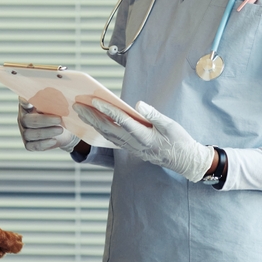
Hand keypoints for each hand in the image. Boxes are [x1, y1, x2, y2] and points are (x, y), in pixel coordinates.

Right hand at [18, 100, 79, 151]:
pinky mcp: (29, 145)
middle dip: (44, 120)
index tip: (29, 102)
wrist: (63, 132)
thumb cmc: (57, 115)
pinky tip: (54, 140)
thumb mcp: (55, 107)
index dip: (24, 103)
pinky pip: (34, 145)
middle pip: (28, 120)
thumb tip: (53, 97)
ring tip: (60, 130)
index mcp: (27, 107)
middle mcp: (23, 120)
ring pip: (31, 134)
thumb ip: (51, 102)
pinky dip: (44, 143)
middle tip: (59, 119)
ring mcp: (24, 133)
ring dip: (47, 132)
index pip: (23, 103)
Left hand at [74, 98, 211, 181]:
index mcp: (144, 136)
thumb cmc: (178, 141)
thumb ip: (153, 115)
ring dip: (93, 123)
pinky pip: (112, 139)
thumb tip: (138, 104)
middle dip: (91, 117)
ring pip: (107, 135)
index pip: (122, 121)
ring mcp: (131, 148)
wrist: (184, 161)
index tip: (94, 100)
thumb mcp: (170, 125)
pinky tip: (94, 122)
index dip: (108, 110)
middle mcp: (134, 144)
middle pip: (108, 130)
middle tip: (77, 106)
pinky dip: (100, 130)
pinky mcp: (131, 149)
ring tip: (81, 112)